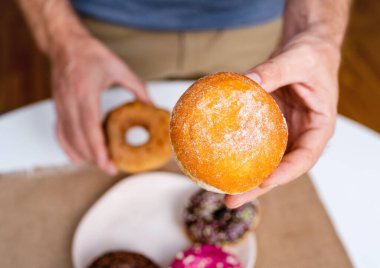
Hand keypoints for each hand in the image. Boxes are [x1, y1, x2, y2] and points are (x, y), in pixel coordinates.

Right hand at [50, 35, 149, 173]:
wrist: (65, 44)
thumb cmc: (90, 53)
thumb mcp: (118, 67)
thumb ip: (137, 86)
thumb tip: (151, 104)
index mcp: (85, 91)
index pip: (89, 126)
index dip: (97, 147)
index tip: (106, 163)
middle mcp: (69, 100)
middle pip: (78, 137)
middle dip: (93, 157)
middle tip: (110, 168)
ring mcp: (60, 105)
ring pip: (68, 137)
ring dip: (82, 154)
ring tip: (99, 164)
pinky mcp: (57, 107)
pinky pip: (59, 132)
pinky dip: (67, 147)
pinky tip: (77, 157)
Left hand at [225, 32, 340, 207]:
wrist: (305, 51)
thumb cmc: (310, 56)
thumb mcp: (296, 59)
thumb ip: (274, 70)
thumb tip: (247, 81)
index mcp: (318, 127)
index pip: (305, 157)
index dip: (286, 173)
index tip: (265, 181)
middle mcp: (300, 136)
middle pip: (280, 168)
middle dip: (256, 187)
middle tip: (231, 200)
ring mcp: (283, 133)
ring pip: (265, 161)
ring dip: (244, 177)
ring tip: (218, 190)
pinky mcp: (268, 126)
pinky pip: (252, 142)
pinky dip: (237, 152)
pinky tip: (216, 159)